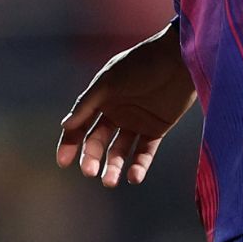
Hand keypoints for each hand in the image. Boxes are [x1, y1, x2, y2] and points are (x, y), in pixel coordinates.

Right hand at [56, 24, 197, 186]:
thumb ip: (87, 104)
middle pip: (98, 141)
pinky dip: (138, 165)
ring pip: (119, 150)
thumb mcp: (108, 81)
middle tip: (89, 172)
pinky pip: (144, 152)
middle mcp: (116, 112)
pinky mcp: (156, 129)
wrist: (178, 60)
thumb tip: (65, 126)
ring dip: (113, 166)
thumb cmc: (140, 64)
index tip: (63, 162)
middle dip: (92, 158)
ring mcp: (136, 122)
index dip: (70, 143)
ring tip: (109, 181)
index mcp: (100, 99)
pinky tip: (133, 177)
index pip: (80, 125)